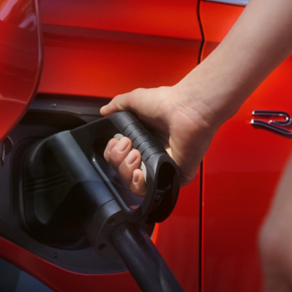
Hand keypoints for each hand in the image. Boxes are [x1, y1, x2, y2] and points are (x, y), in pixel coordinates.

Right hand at [100, 85, 218, 194]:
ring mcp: (162, 167)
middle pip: (122, 171)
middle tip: (127, 145)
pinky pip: (151, 191)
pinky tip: (139, 172)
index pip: (119, 157)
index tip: (116, 142)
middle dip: (118, 160)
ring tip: (135, 155)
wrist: (187, 109)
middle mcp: (151, 154)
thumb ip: (117, 105)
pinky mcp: (173, 176)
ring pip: (133, 184)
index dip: (112, 152)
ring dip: (126, 170)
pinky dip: (140, 184)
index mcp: (143, 140)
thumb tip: (104, 111)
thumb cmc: (167, 102)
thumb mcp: (135, 100)